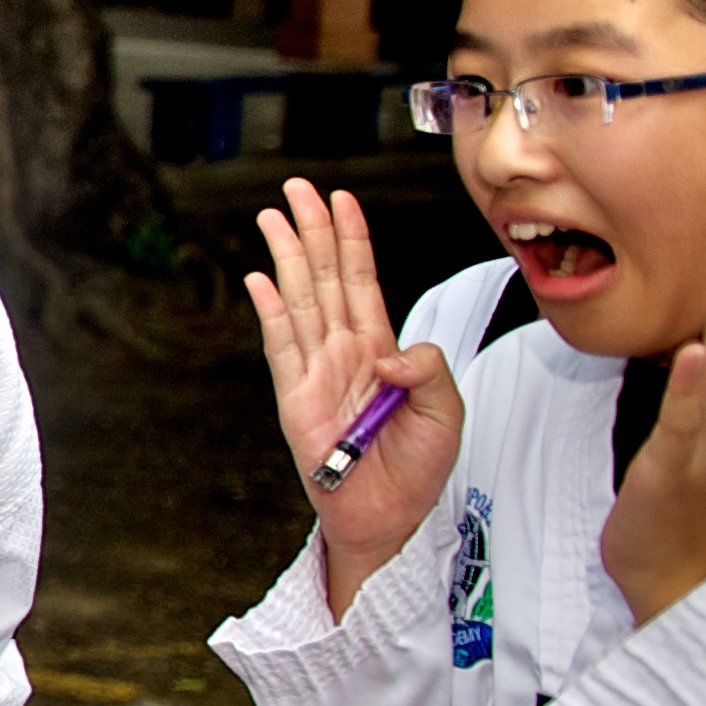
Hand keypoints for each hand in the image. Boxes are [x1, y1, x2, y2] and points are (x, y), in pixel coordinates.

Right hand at [247, 179, 460, 615]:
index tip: (342, 199)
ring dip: (287, 256)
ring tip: (272, 217)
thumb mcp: (445, 413)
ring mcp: (315, 371)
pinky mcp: (292, 398)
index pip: (363, 280)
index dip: (353, 238)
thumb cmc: (418, 467)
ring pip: (300, 299)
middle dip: (312, 229)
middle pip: (325, 277)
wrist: (387, 518)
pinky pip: (279, 345)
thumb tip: (390, 351)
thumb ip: (428, 371)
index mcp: (382, 348)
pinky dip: (270, 310)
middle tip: (296, 188)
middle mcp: (345, 351)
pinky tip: (260, 279)